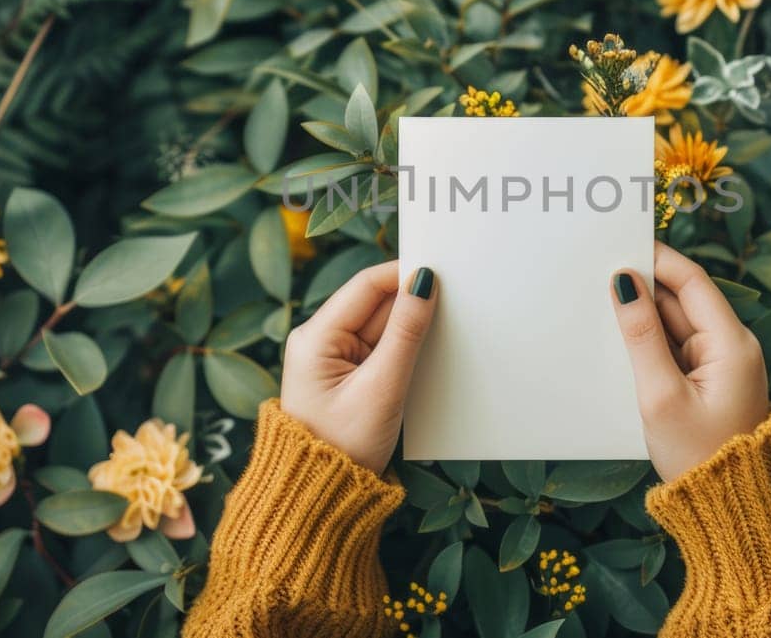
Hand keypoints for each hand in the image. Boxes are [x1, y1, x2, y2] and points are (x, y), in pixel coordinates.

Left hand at [280, 262, 437, 472]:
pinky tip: (425, 356)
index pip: (366, 286)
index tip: (444, 272)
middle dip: (411, 304)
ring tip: (442, 334)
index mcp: (315, 337)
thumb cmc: (344, 447)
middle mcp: (319, 340)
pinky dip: (404, 350)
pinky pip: (380, 350)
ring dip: (410, 330)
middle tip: (455, 303)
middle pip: (375, 304)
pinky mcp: (347, 376)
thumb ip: (406, 333)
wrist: (321, 498)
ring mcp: (333, 359)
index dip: (403, 274)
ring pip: (381, 327)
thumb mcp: (382, 388)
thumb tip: (424, 282)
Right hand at [610, 242, 768, 481]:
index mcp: (732, 343)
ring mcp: (722, 365)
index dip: (657, 259)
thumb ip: (641, 336)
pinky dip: (651, 343)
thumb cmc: (698, 456)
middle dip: (645, 287)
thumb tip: (625, 283)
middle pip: (684, 300)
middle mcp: (733, 346)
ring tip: (601, 308)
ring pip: (678, 324)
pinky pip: (677, 349)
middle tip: (598, 275)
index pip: (692, 281)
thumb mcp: (660, 395)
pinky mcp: (710, 383)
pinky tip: (621, 344)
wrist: (732, 509)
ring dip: (645, 318)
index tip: (619, 245)